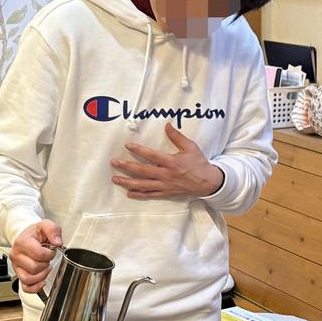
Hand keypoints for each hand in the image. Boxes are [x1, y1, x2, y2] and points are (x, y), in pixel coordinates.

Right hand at [10, 220, 62, 291]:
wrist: (26, 237)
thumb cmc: (35, 234)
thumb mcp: (45, 225)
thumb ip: (53, 230)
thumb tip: (57, 242)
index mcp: (22, 242)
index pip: (39, 254)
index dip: (49, 254)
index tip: (51, 251)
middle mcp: (16, 255)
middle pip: (34, 268)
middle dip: (45, 264)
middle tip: (47, 259)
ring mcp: (16, 266)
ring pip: (29, 279)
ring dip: (41, 276)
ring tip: (45, 268)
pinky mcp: (19, 274)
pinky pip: (25, 287)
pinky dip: (35, 288)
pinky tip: (42, 282)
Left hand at [110, 125, 226, 200]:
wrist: (207, 182)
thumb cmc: (199, 163)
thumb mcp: (190, 147)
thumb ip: (177, 136)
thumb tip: (167, 125)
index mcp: (171, 162)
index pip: (151, 155)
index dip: (138, 150)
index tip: (127, 145)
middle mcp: (166, 174)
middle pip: (142, 171)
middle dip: (127, 167)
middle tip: (114, 163)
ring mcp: (165, 185)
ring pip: (143, 185)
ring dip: (128, 182)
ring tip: (115, 179)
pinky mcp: (166, 192)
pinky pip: (150, 194)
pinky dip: (139, 194)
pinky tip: (129, 193)